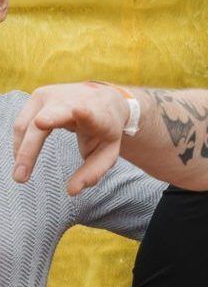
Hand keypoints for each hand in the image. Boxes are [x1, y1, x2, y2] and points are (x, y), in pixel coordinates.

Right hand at [11, 83, 130, 193]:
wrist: (104, 98)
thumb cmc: (105, 129)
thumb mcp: (108, 151)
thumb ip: (94, 171)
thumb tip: (71, 191)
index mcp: (96, 114)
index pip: (89, 112)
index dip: (83, 112)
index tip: (78, 111)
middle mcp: (71, 100)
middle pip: (45, 122)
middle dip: (30, 148)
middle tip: (20, 177)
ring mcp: (52, 95)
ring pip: (27, 124)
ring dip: (21, 151)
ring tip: (21, 175)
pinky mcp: (38, 95)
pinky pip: (22, 123)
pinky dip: (20, 142)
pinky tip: (22, 159)